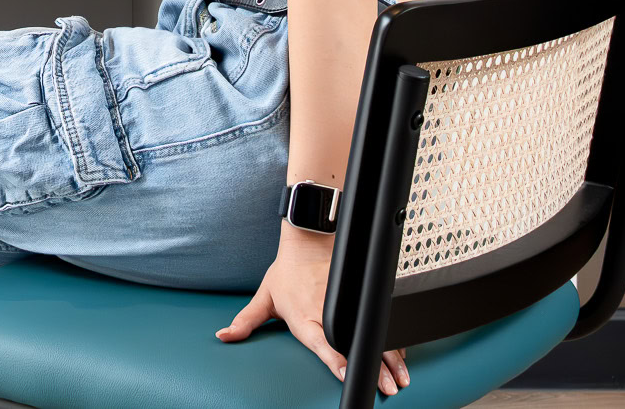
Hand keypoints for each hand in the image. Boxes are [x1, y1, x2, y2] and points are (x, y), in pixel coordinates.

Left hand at [218, 227, 406, 396]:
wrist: (310, 238)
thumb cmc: (287, 271)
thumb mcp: (264, 296)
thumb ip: (246, 321)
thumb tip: (224, 336)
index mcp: (304, 315)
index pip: (322, 341)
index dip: (335, 358)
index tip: (346, 372)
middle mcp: (327, 311)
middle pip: (353, 343)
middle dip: (371, 366)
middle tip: (385, 387)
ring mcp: (346, 303)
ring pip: (371, 332)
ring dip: (388, 356)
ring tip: (398, 377)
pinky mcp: (358, 297)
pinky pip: (377, 321)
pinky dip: (392, 339)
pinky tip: (401, 356)